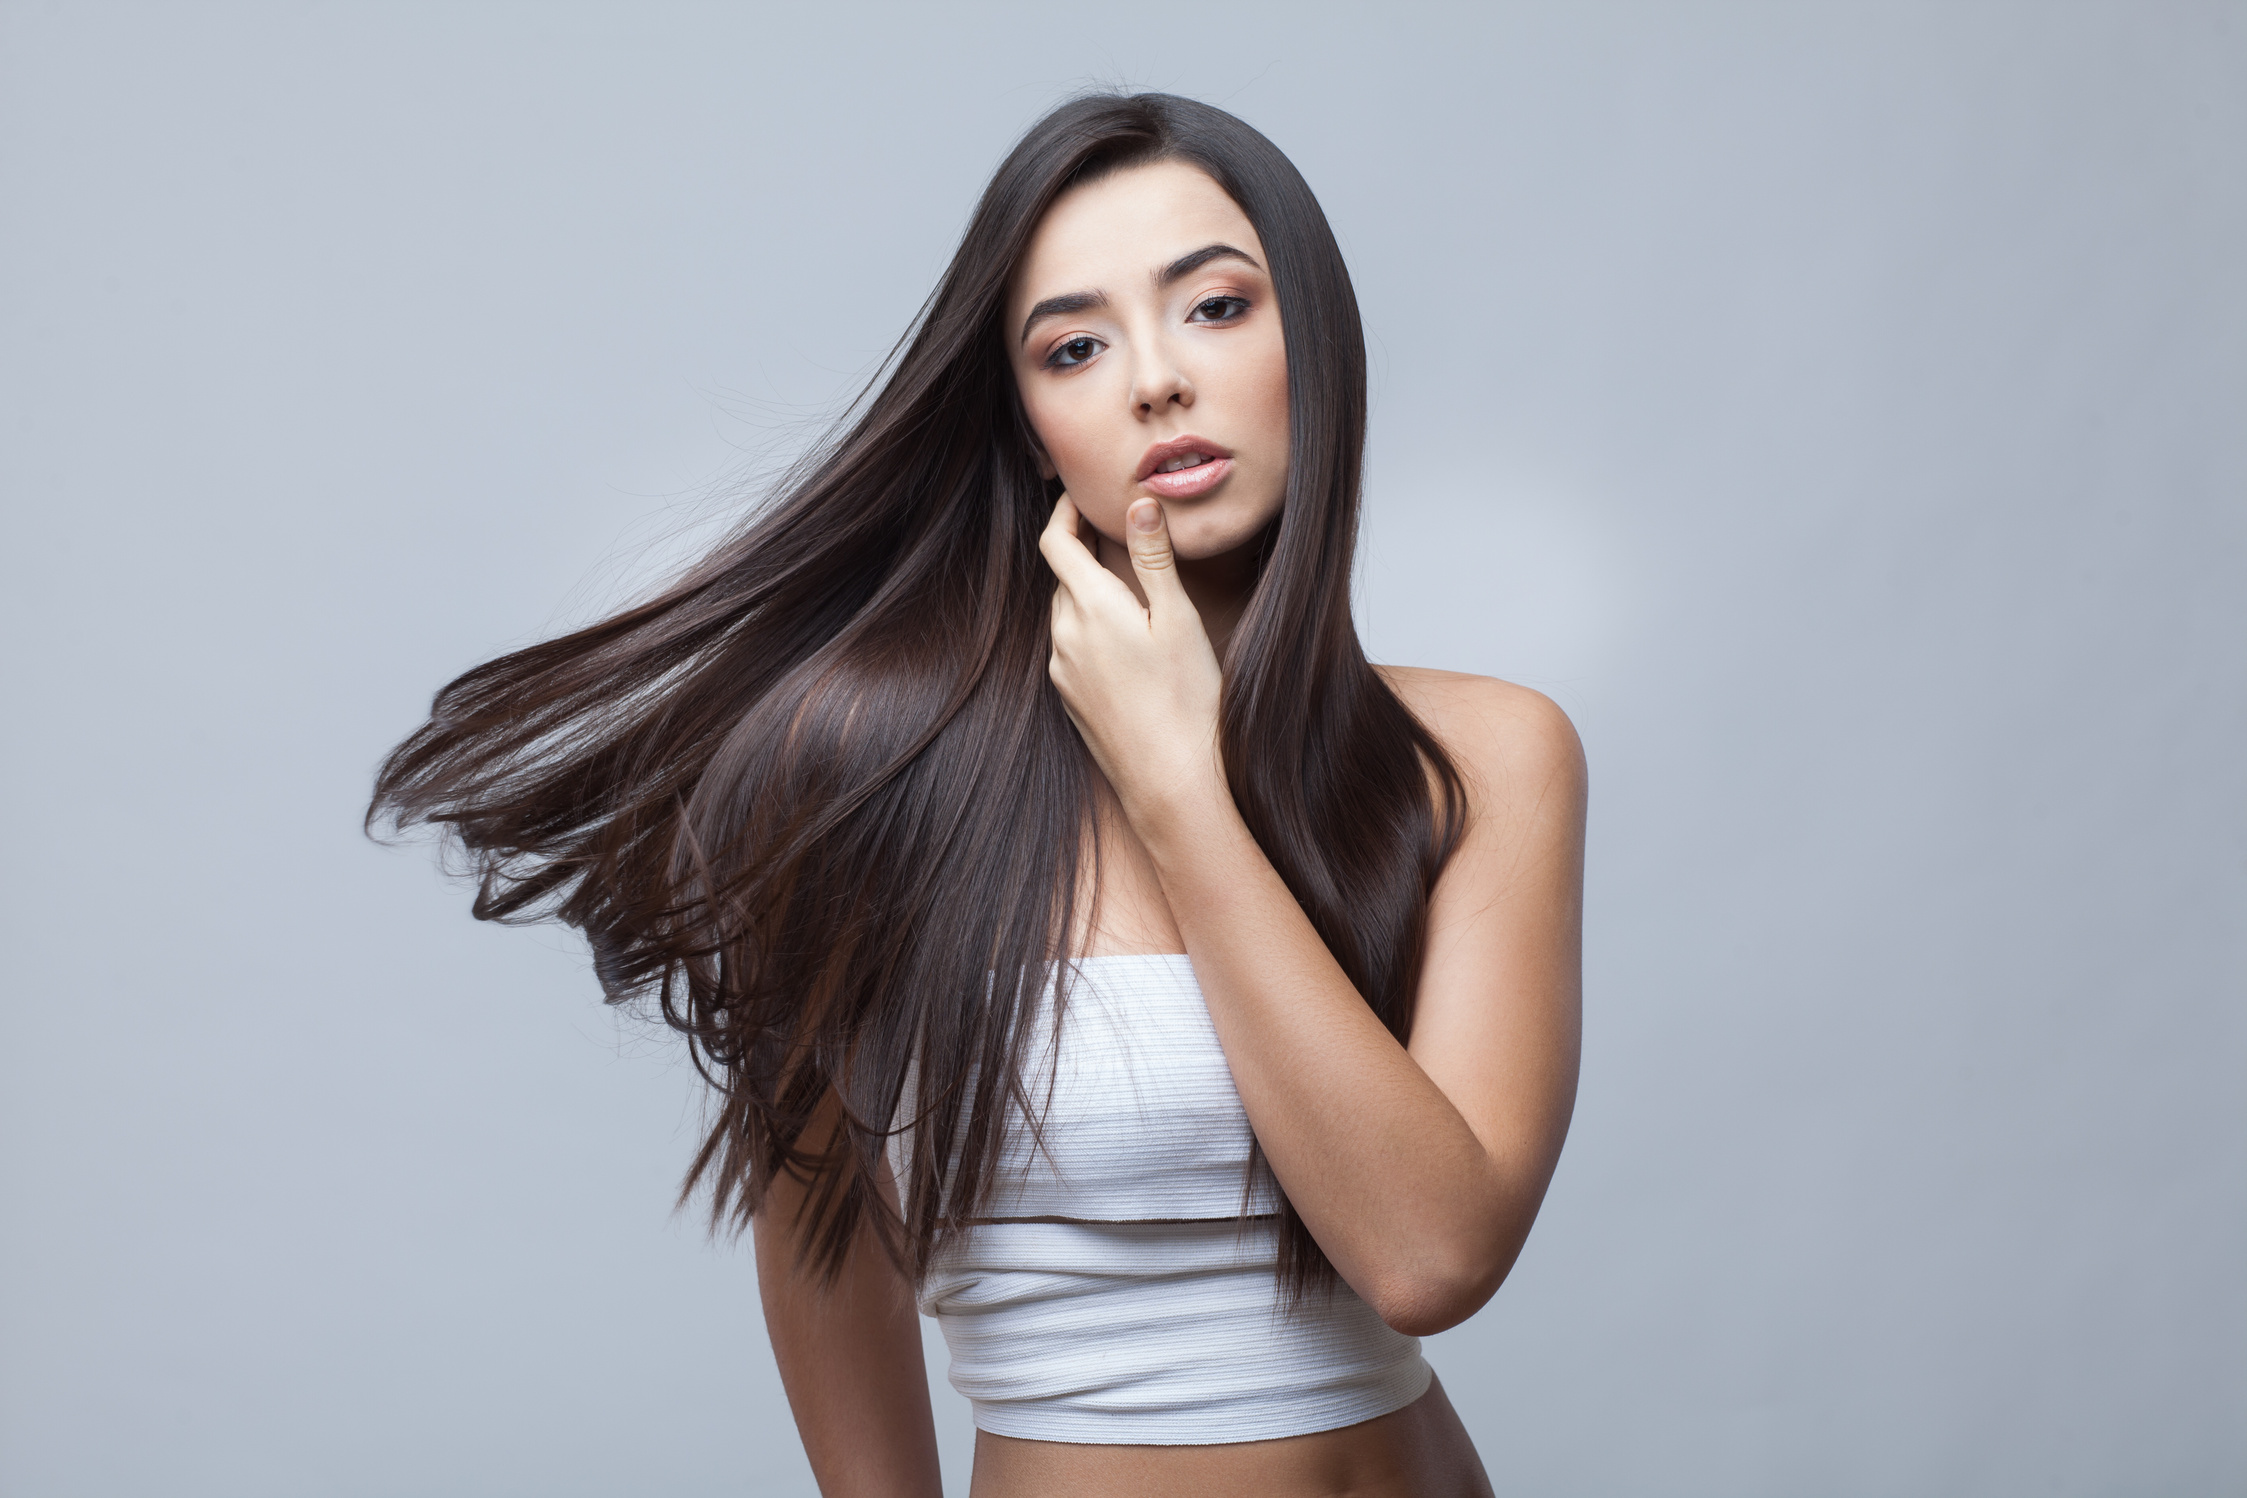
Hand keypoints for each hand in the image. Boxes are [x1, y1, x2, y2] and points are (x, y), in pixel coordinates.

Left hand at [1038, 493, 1227, 822]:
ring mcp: (1064, 674)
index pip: (1056, 543)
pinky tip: (1125, 646)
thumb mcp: (1178, 620)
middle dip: (1081, 554)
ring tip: (1127, 593)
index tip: (1079, 499)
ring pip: (1067, 616)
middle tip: (1113, 538)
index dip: (1063, 514)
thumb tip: (1138, 503)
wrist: (1172, 784)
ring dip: (1087, 596)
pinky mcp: (1071, 703)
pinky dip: (1089, 633)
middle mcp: (1065, 638)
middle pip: (1062, 579)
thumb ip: (1154, 558)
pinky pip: (1071, 652)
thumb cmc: (1187, 701)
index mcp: (1090, 608)